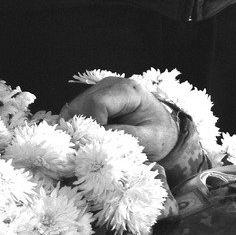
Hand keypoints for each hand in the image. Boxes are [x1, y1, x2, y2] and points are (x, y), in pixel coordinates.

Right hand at [62, 75, 177, 161]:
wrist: (162, 130)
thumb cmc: (159, 135)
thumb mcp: (151, 140)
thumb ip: (127, 137)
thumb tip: (99, 138)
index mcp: (128, 90)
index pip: (98, 102)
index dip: (92, 125)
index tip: (97, 145)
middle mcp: (110, 85)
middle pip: (81, 104)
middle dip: (82, 129)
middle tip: (88, 149)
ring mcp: (99, 90)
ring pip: (74, 109)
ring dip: (77, 129)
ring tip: (88, 146)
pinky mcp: (92, 99)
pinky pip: (75, 113)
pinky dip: (77, 128)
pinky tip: (87, 140)